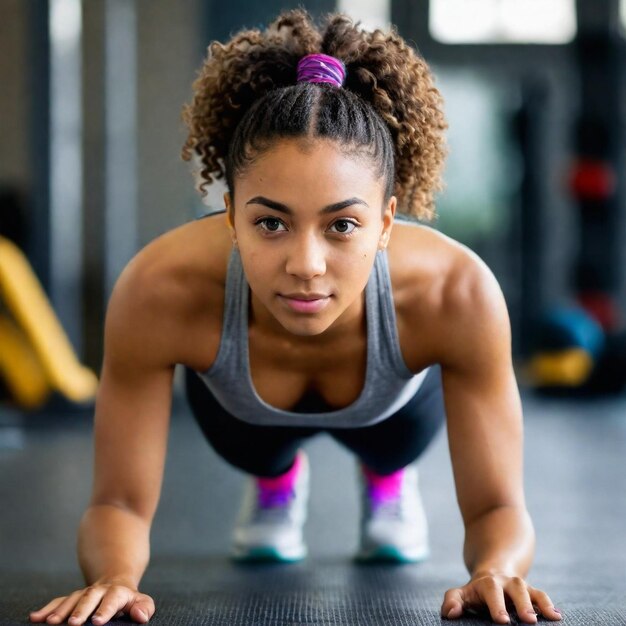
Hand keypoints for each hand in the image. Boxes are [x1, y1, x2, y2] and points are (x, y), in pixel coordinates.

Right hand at [29, 580, 154, 624]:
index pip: (113, 599)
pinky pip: (58, 602)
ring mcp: (84, 594)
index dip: (105, 609)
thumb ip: (143, 608)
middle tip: (74, 624)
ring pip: (72, 599)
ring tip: (52, 623)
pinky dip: (47, 609)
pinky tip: (35, 618)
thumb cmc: (130, 600)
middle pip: (89, 597)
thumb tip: (140, 616)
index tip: (97, 621)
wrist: (115, 583)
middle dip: (81, 610)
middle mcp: (99, 591)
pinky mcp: (72, 599)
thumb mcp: (141, 602)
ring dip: (61, 611)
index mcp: (118, 592)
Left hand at [441, 573, 561, 622]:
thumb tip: (450, 613)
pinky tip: (557, 617)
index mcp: (486, 584)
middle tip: (528, 620)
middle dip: (521, 603)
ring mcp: (519, 587)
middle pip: (514, 589)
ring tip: (549, 617)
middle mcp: (504, 583)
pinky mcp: (531, 592)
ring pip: (529, 590)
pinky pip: (541, 595)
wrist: (493, 572)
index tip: (502, 621)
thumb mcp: (461, 594)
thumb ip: (452, 602)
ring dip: (538, 603)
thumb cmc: (476, 592)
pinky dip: (549, 605)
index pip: (490, 592)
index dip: (496, 605)